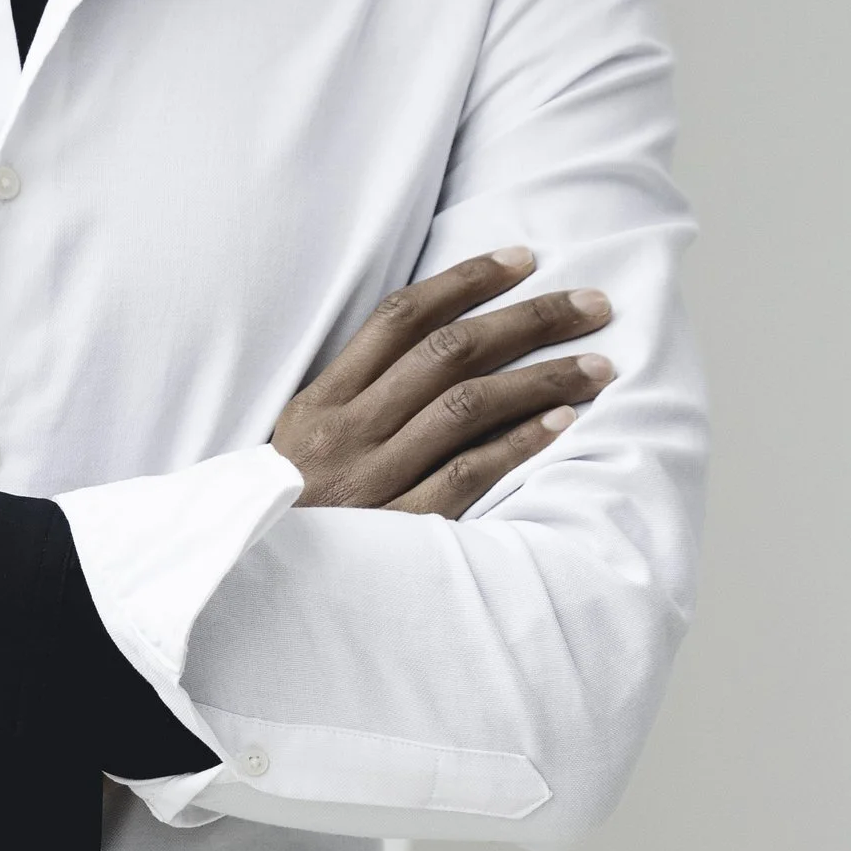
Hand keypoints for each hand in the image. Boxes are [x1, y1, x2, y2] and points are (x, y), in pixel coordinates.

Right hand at [270, 248, 614, 517]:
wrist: (252, 590)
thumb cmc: (292, 514)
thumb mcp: (301, 444)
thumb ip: (357, 396)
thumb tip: (443, 344)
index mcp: (321, 402)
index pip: (400, 318)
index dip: (466, 280)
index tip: (525, 260)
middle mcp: (346, 432)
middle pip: (447, 352)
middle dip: (528, 319)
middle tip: (593, 304)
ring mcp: (372, 479)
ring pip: (465, 406)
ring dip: (541, 379)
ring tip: (598, 366)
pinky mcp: (397, 527)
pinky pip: (466, 474)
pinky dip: (518, 444)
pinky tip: (562, 422)